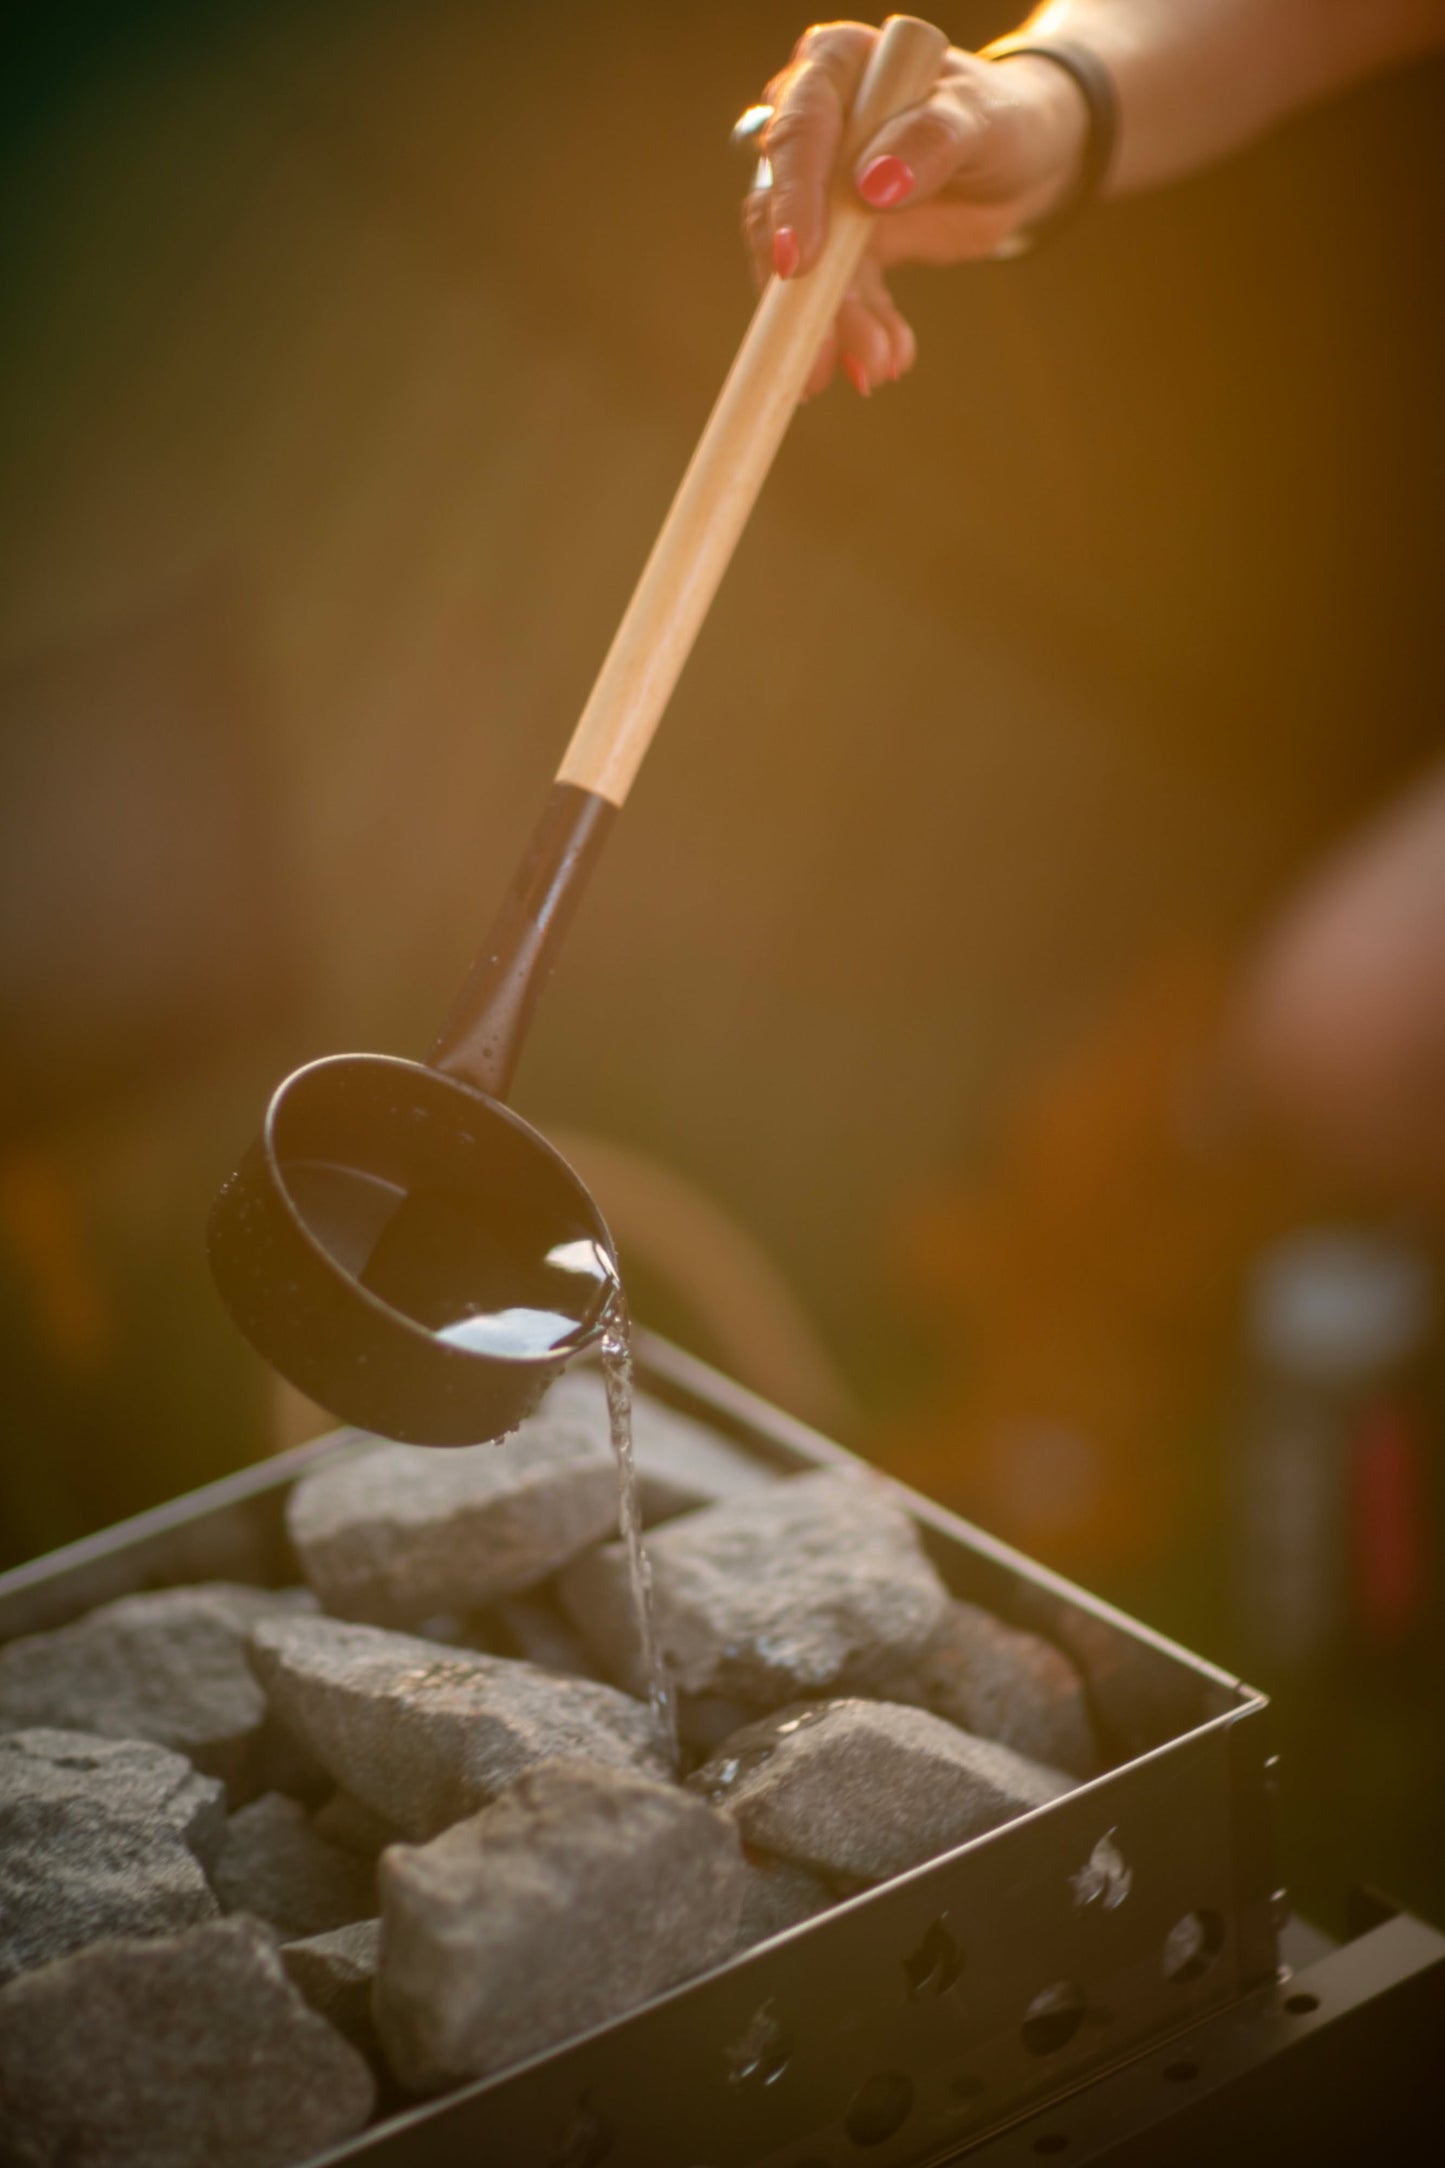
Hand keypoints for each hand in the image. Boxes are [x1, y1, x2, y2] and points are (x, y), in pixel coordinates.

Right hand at [740, 21, 1089, 396]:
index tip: (799, 263)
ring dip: (834, 326)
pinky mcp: (839, 243)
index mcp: (838, 68)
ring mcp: (822, 190)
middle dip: (807, 290)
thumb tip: (872, 182)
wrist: (1024, 163)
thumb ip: (931, 139)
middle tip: (824, 353)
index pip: (799, 132)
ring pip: (803, 267)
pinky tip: (889, 359)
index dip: (792, 199)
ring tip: (876, 367)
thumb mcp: (982, 121)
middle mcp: (816, 127)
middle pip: (781, 212)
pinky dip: (858, 333)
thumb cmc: (1004, 121)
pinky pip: (835, 295)